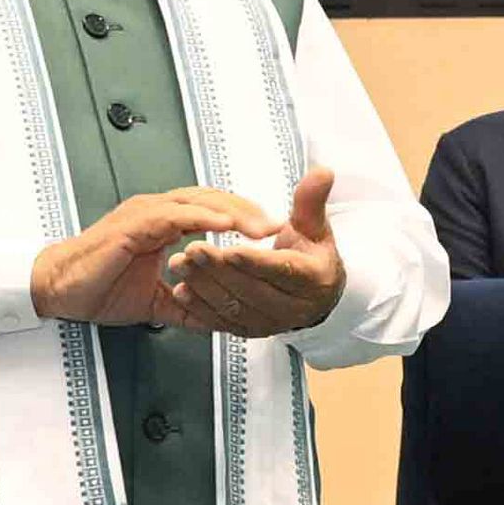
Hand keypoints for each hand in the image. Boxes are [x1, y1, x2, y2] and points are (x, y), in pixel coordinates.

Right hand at [31, 188, 279, 329]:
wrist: (59, 289)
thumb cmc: (100, 289)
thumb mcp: (154, 302)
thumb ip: (184, 305)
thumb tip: (213, 322)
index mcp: (162, 222)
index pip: (211, 209)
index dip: (241, 217)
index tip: (270, 233)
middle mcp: (156, 211)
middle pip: (212, 199)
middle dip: (247, 210)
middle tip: (278, 227)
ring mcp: (145, 213)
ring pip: (198, 202)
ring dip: (233, 213)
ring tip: (262, 227)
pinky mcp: (134, 225)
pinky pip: (174, 216)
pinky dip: (202, 218)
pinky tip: (226, 226)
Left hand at [163, 167, 350, 340]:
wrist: (315, 294)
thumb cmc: (311, 255)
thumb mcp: (314, 226)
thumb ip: (311, 200)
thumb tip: (322, 172)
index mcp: (311, 279)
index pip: (282, 270)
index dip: (256, 261)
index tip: (231, 249)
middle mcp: (293, 307)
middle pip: (252, 290)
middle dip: (220, 270)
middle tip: (193, 249)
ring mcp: (270, 323)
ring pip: (234, 308)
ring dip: (204, 287)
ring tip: (181, 264)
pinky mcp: (251, 331)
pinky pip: (222, 323)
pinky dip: (200, 308)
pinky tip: (181, 291)